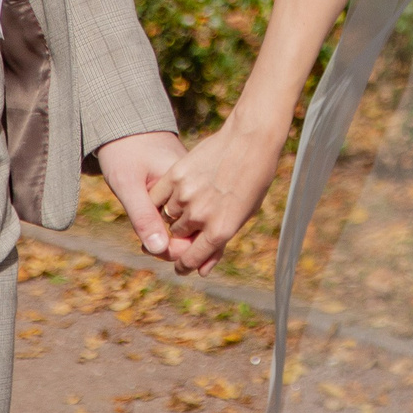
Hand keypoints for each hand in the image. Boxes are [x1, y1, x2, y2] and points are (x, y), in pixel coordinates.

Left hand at [95, 130, 187, 260]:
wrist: (122, 120)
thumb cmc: (122, 150)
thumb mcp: (128, 184)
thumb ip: (143, 217)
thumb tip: (160, 250)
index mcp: (186, 182)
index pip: (194, 227)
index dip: (180, 248)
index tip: (155, 252)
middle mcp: (194, 184)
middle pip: (196, 227)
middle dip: (177, 247)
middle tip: (146, 249)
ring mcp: (190, 185)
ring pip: (190, 222)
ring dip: (175, 238)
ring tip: (148, 243)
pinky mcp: (183, 185)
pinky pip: (184, 212)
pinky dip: (174, 226)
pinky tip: (158, 232)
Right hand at [148, 118, 285, 275]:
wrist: (251, 140)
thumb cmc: (254, 179)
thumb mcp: (244, 216)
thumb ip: (219, 244)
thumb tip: (202, 271)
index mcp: (220, 230)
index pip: (190, 261)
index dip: (184, 265)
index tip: (181, 265)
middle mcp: (200, 216)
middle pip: (178, 236)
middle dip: (185, 231)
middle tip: (199, 212)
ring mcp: (186, 195)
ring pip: (168, 216)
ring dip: (177, 211)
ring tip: (196, 193)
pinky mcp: (176, 175)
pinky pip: (158, 197)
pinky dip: (164, 197)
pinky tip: (179, 188)